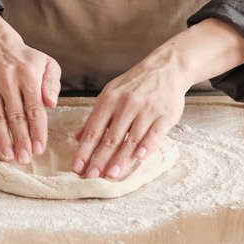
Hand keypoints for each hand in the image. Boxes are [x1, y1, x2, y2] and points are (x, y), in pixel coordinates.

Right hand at [0, 25, 60, 164]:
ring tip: (9, 156)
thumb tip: (51, 103)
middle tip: (25, 158)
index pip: (34, 108)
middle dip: (21, 140)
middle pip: (15, 115)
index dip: (37, 131)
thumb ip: (52, 83)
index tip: (40, 149)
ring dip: (2, 139)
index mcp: (28, 73)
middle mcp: (7, 78)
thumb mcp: (46, 63)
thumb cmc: (25, 60)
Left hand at [70, 48, 188, 180]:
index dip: (85, 150)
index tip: (77, 167)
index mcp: (109, 99)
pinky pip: (155, 133)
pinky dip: (147, 145)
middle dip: (99, 159)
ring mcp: (147, 109)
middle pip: (111, 137)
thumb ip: (96, 117)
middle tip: (91, 177)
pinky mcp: (165, 114)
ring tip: (110, 175)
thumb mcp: (111, 93)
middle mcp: (126, 104)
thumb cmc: (136, 84)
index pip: (94, 129)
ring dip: (120, 159)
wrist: (166, 67)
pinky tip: (139, 157)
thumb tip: (77, 138)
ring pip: (131, 138)